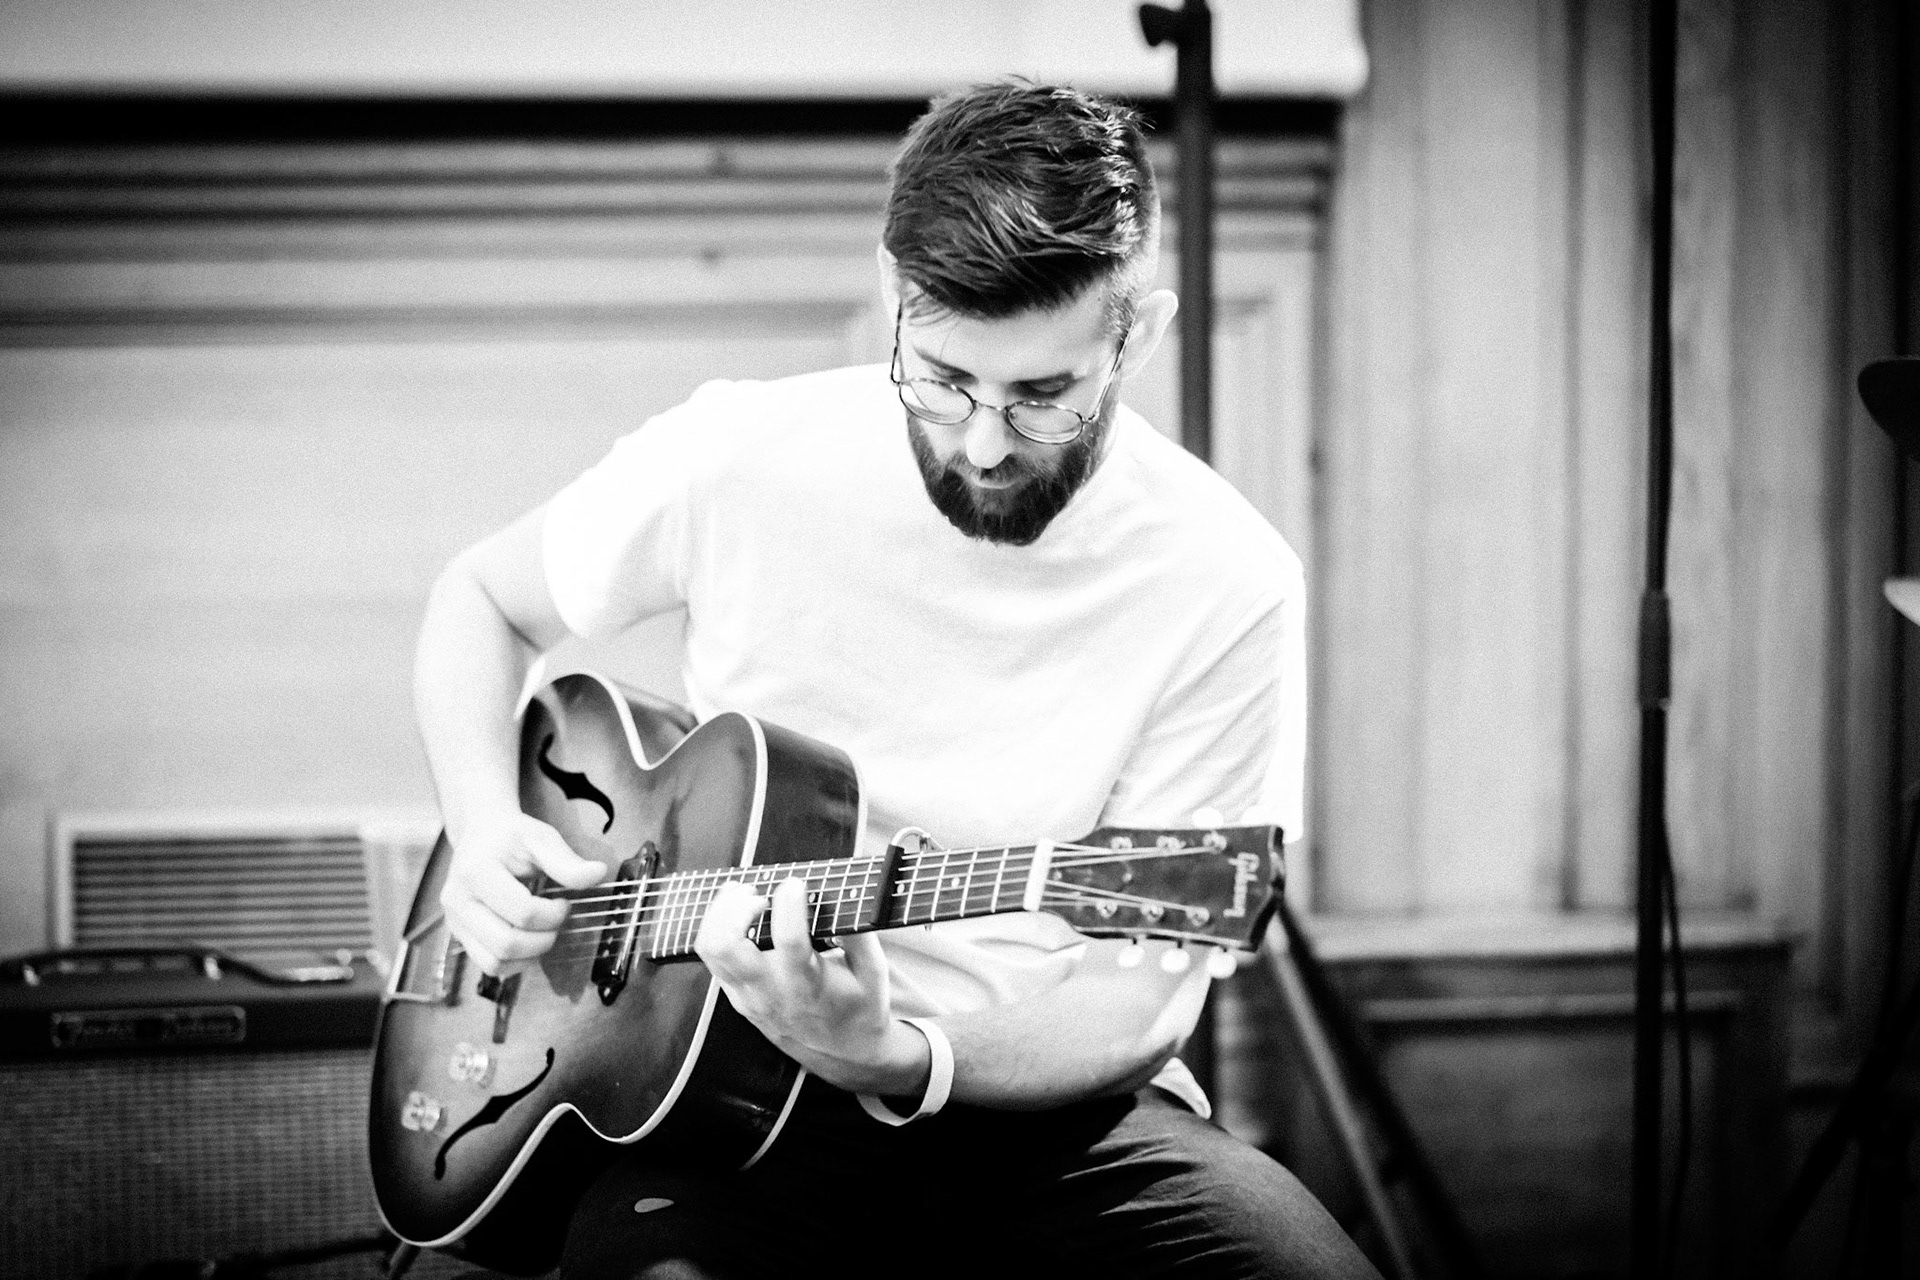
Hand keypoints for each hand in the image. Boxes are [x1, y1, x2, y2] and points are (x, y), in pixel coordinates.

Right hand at [439, 811, 607, 974]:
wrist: (481, 833)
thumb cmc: (512, 836)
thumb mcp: (541, 838)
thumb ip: (566, 861)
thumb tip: (599, 874)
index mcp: (475, 872)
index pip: (523, 913)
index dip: (554, 914)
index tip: (564, 902)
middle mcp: (457, 900)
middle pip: (506, 944)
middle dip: (544, 939)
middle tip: (556, 920)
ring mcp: (454, 921)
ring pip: (495, 962)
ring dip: (530, 955)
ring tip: (544, 932)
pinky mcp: (459, 935)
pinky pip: (489, 965)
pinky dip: (516, 963)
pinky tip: (530, 941)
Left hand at [695, 877, 927, 1095]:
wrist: (843, 1053)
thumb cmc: (859, 1007)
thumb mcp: (874, 972)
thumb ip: (859, 934)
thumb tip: (842, 896)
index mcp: (808, 986)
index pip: (789, 942)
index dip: (788, 906)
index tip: (796, 883)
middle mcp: (770, 992)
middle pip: (726, 946)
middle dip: (734, 907)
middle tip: (758, 893)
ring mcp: (747, 996)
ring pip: (710, 949)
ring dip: (721, 914)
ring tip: (745, 896)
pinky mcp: (736, 997)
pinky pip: (712, 958)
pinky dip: (719, 928)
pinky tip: (741, 915)